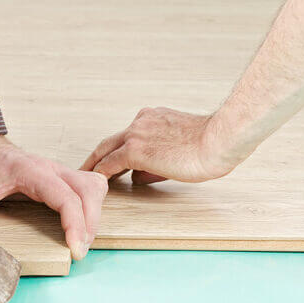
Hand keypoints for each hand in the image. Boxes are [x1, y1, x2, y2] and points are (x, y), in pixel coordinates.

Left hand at [0, 136, 107, 259]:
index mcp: (29, 171)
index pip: (65, 195)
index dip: (75, 223)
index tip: (74, 249)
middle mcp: (51, 168)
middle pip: (88, 191)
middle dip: (89, 224)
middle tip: (78, 252)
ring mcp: (61, 170)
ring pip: (94, 188)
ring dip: (94, 216)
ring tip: (82, 242)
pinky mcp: (65, 176)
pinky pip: (92, 187)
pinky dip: (93, 207)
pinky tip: (84, 224)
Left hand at [81, 107, 238, 183]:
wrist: (219, 140)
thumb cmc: (213, 146)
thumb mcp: (182, 150)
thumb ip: (157, 162)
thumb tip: (137, 178)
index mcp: (154, 117)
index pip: (129, 135)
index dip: (117, 150)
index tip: (111, 162)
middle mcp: (141, 121)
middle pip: (110, 141)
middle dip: (97, 156)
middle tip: (85, 170)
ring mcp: (136, 134)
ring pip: (106, 151)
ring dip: (94, 166)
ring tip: (83, 180)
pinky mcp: (135, 150)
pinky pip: (109, 165)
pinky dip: (99, 175)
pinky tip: (92, 185)